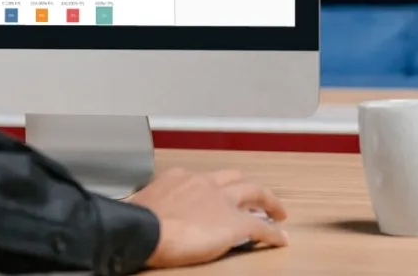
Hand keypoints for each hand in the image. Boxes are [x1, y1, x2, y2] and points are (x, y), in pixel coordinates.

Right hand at [128, 168, 288, 268]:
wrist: (146, 230)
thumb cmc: (137, 220)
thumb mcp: (142, 203)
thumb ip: (154, 203)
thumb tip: (144, 212)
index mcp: (181, 177)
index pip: (204, 178)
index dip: (215, 187)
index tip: (216, 194)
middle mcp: (205, 183)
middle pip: (236, 178)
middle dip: (248, 187)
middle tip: (257, 197)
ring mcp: (222, 202)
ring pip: (255, 193)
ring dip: (268, 201)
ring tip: (277, 211)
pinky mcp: (235, 224)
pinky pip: (262, 227)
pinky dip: (273, 233)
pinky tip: (280, 239)